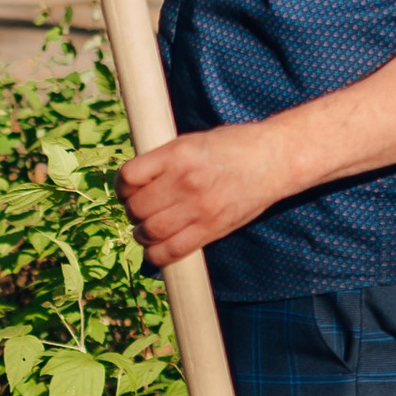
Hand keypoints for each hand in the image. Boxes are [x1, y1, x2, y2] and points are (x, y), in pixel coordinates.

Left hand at [118, 124, 286, 268]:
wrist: (274, 159)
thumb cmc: (234, 146)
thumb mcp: (193, 141)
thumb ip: (165, 160)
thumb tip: (134, 181)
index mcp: (178, 154)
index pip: (129, 177)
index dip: (122, 187)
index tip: (127, 190)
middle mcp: (185, 181)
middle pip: (136, 207)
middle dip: (132, 211)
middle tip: (140, 210)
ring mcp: (199, 208)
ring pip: (150, 231)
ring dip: (141, 233)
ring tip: (147, 228)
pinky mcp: (211, 229)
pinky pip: (171, 251)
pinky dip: (156, 254)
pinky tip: (156, 247)